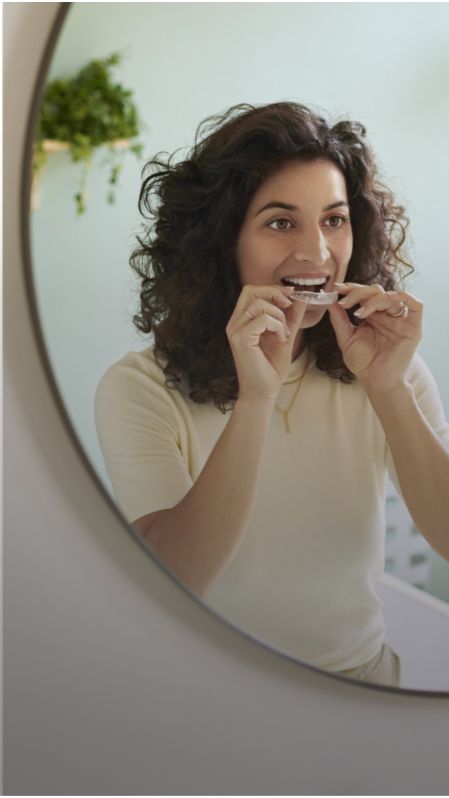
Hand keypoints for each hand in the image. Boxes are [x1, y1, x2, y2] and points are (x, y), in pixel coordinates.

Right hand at [226, 284, 307, 402]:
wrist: (265, 391)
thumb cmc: (271, 367)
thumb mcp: (285, 335)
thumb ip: (291, 316)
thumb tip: (301, 296)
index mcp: (241, 321)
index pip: (251, 291)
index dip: (272, 288)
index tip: (290, 294)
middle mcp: (234, 324)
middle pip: (250, 290)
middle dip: (274, 293)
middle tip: (288, 305)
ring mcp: (235, 331)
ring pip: (259, 304)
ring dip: (279, 316)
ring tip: (284, 334)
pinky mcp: (241, 339)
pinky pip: (262, 319)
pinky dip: (277, 326)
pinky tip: (281, 340)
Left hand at [328, 282, 422, 391]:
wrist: (375, 381)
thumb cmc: (362, 362)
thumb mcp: (346, 338)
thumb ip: (339, 319)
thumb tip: (330, 299)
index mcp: (372, 315)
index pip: (364, 294)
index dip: (352, 289)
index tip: (337, 290)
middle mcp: (386, 315)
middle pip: (376, 291)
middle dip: (359, 293)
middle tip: (344, 302)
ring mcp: (400, 320)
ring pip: (391, 296)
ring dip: (373, 299)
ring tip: (359, 312)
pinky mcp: (412, 328)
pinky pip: (416, 306)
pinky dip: (406, 297)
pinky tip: (389, 298)